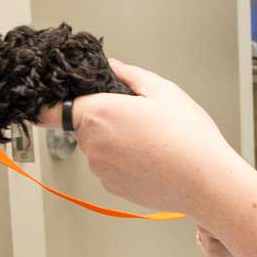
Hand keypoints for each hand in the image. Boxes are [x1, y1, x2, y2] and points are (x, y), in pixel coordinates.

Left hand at [36, 60, 248, 218]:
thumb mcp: (163, 91)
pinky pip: (111, 168)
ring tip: (152, 140)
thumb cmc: (188, 137)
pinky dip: (125, 163)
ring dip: (115, 142)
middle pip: (83, 126)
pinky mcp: (114, 189)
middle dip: (102, 119)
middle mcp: (93, 145)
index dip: (50, 105)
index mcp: (98, 114)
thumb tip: (114, 67)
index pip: (52, 110)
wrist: (206, 181)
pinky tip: (153, 158)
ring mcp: (102, 170)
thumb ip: (131, 75)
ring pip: (98, 148)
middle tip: (136, 116)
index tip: (52, 102)